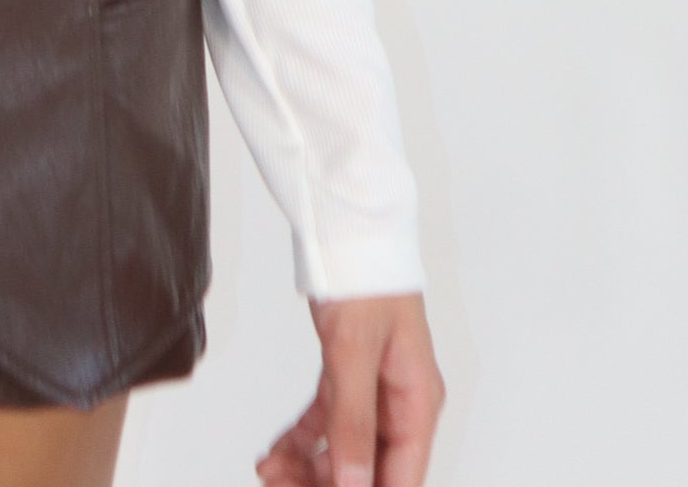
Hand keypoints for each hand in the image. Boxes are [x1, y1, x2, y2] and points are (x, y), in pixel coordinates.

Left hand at [257, 292, 444, 486]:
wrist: (347, 226)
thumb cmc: (365, 277)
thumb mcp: (354, 352)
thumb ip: (353, 421)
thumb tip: (353, 485)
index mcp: (417, 403)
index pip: (402, 479)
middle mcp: (401, 403)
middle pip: (371, 469)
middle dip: (328, 485)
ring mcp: (375, 390)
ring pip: (346, 449)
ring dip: (308, 466)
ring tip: (269, 471)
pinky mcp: (348, 373)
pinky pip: (328, 422)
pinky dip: (302, 440)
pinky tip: (275, 453)